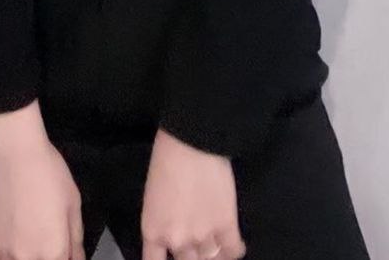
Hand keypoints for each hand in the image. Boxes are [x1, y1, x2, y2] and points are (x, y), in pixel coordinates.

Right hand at [0, 132, 84, 259]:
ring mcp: (4, 253)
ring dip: (29, 257)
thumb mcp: (74, 203)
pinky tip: (14, 252)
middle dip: (51, 256)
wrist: (13, 151)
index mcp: (54, 251)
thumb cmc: (47, 172)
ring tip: (34, 241)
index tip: (67, 250)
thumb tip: (77, 259)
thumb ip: (76, 239)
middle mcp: (28, 258)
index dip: (68, 257)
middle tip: (51, 239)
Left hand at [140, 129, 246, 259]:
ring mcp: (203, 236)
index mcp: (154, 231)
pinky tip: (234, 243)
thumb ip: (161, 220)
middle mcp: (177, 241)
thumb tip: (174, 231)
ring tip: (216, 244)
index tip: (174, 257)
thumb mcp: (153, 196)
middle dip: (191, 254)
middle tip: (196, 242)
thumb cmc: (165, 159)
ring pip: (211, 259)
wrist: (191, 141)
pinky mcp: (227, 226)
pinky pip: (233, 251)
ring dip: (213, 253)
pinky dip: (235, 249)